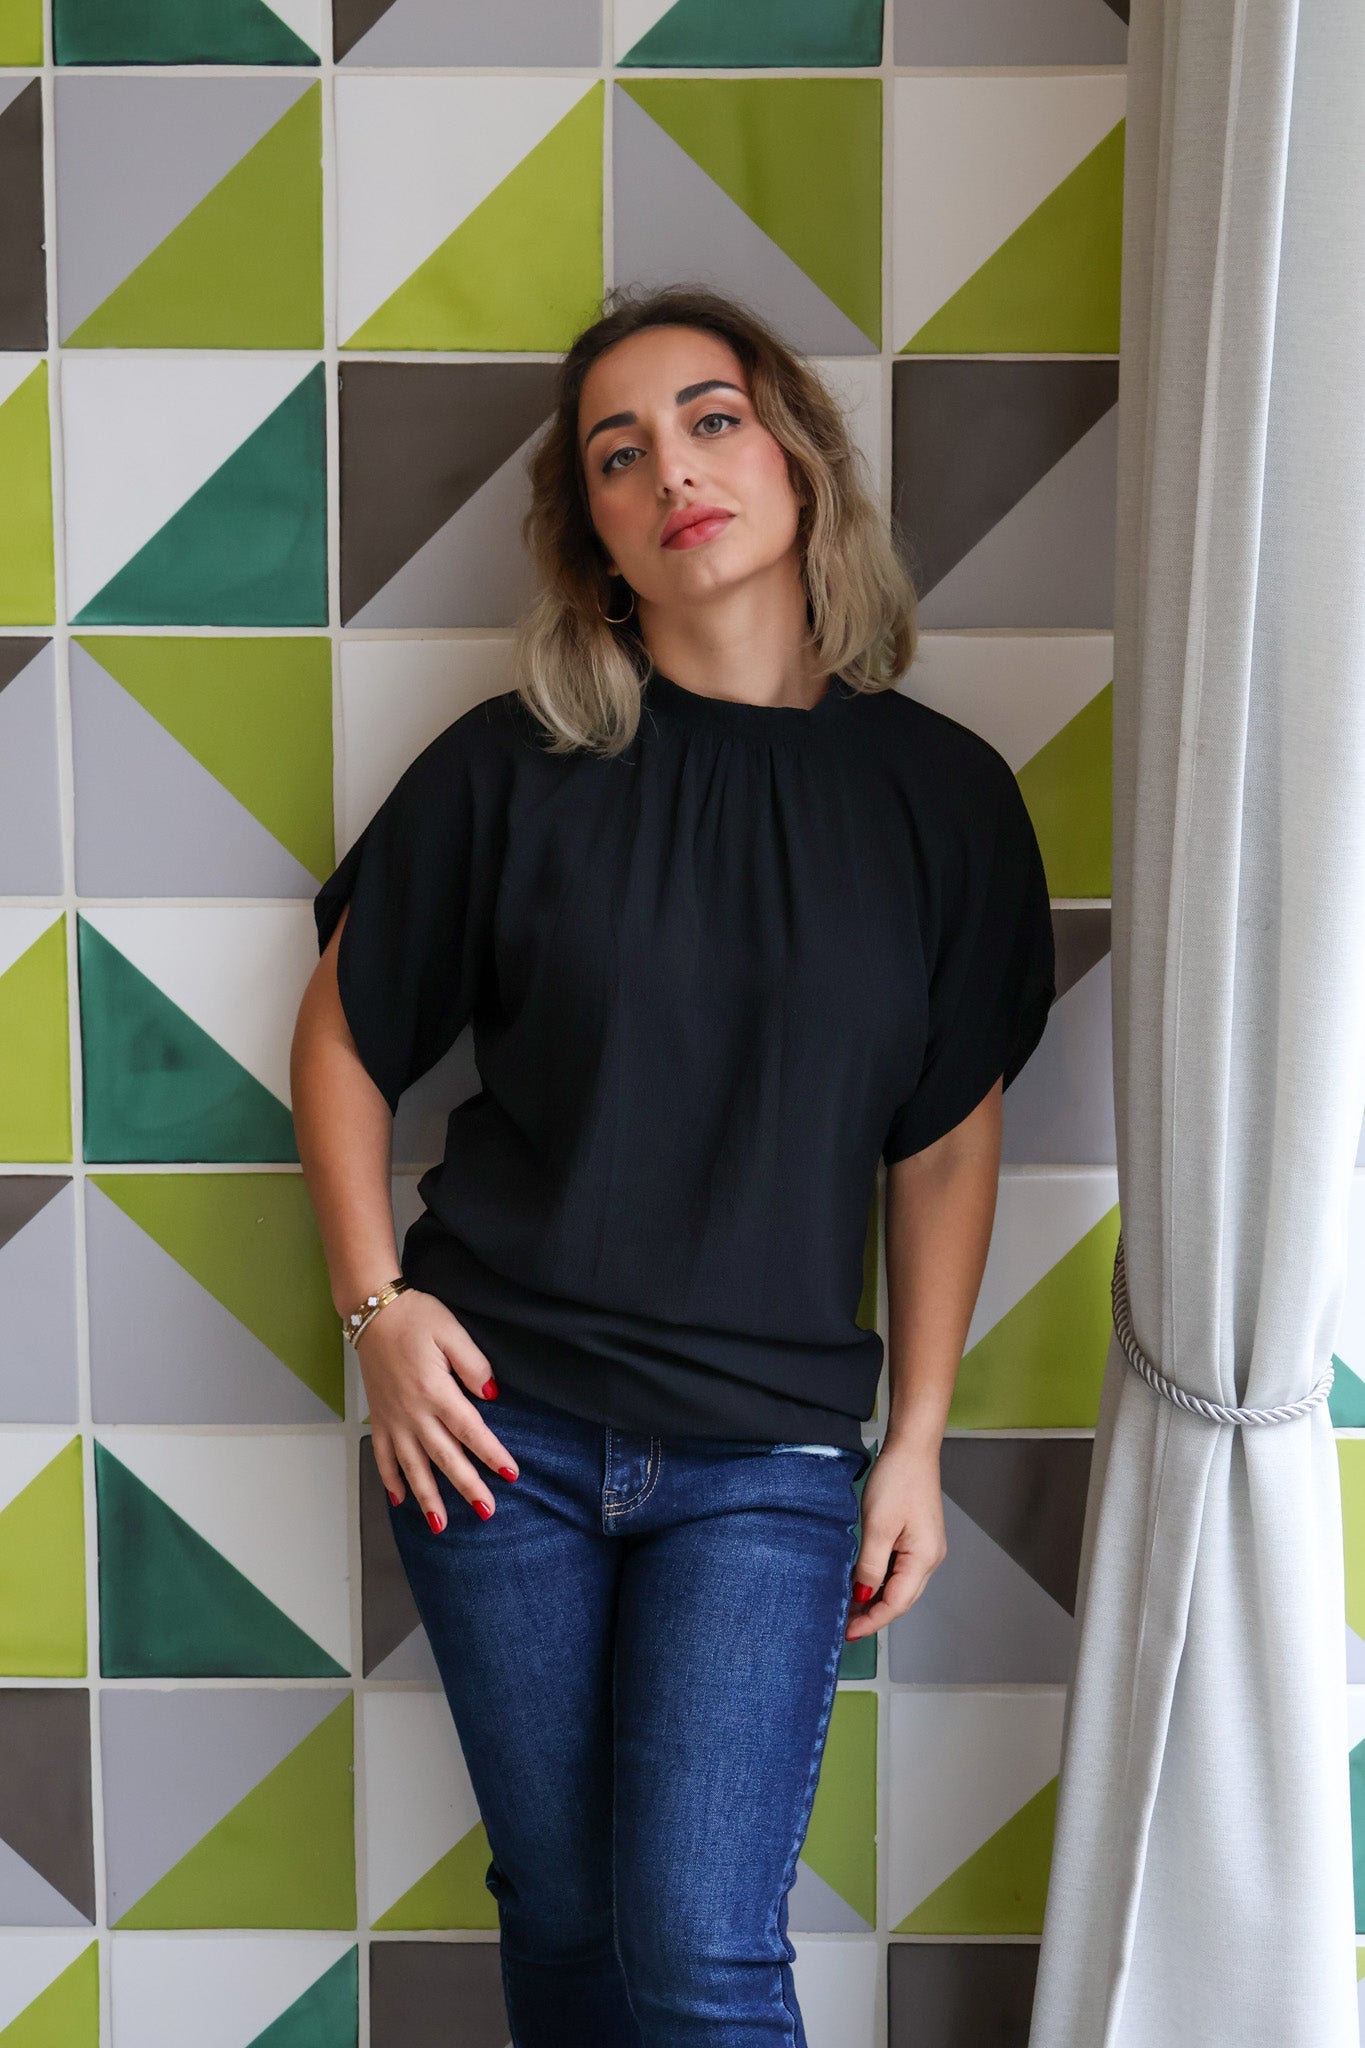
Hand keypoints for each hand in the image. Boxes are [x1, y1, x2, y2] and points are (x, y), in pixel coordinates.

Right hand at [356, 1288, 519, 1529]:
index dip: (491, 1454)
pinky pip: (384, 1456)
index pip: (470, 1430)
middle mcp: (414, 1412)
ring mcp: (394, 1419)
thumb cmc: (416, 1318)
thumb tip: (492, 1394)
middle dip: (466, 1485)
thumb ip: (474, 1364)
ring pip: (412, 1466)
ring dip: (427, 1496)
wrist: (372, 1312)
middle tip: (486, 1511)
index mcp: (436, 1392)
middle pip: (444, 1456)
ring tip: (440, 1524)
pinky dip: (390, 1480)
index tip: (511, 1475)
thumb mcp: (452, 1331)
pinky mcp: (380, 1417)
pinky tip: (400, 1500)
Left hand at [844, 1436, 946, 1640]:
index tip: (847, 1632)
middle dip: (873, 1615)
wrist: (912, 1448)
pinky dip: (880, 1580)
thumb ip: (870, 1565)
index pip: (896, 1603)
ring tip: (848, 1609)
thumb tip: (862, 1597)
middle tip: (843, 1625)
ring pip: (899, 1585)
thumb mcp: (878, 1526)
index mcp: (923, 1558)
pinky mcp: (917, 1538)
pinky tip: (861, 1582)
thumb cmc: (897, 1481)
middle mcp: (929, 1558)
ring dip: (876, 1599)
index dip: (872, 1621)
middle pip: (901, 1598)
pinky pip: (898, 1569)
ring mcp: (925, 1548)